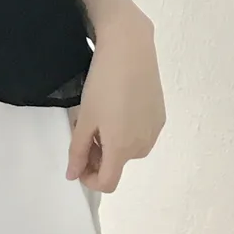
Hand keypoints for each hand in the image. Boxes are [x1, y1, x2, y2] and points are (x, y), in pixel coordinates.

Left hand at [67, 12, 165, 192]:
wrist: (130, 50)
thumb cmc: (102, 84)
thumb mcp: (84, 118)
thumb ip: (77, 150)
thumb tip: (73, 175)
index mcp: (122, 149)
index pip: (107, 183)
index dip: (89, 179)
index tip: (77, 162)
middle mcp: (143, 146)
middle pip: (116, 164)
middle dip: (97, 155)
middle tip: (82, 129)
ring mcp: (154, 131)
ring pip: (128, 149)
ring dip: (111, 142)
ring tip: (98, 115)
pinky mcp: (160, 116)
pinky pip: (139, 133)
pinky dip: (125, 130)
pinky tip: (116, 106)